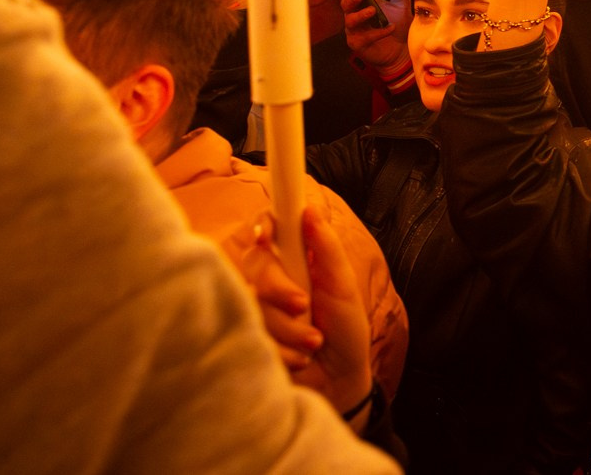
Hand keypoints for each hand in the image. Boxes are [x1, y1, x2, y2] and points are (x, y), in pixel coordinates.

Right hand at [238, 207, 374, 426]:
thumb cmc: (344, 330)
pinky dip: (279, 349)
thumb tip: (310, 210)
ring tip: (314, 341)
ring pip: (250, 302)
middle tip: (303, 305)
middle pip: (254, 265)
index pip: (270, 230)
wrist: (340, 380)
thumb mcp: (343, 287)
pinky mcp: (246, 337)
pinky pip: (247, 334)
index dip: (263, 225)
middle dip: (278, 287)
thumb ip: (326, 249)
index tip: (265, 235)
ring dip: (287, 326)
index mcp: (295, 260)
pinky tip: (299, 359)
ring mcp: (256, 309)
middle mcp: (270, 280)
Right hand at [337, 0, 411, 80]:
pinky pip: (364, 37)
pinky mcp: (359, 44)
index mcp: (360, 3)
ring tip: (373, 10)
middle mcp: (354, 15)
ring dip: (360, 15)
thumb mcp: (401, 4)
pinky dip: (377, 32)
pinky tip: (390, 28)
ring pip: (350, 21)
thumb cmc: (398, 22)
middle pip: (344, 5)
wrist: (403, 46)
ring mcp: (354, 30)